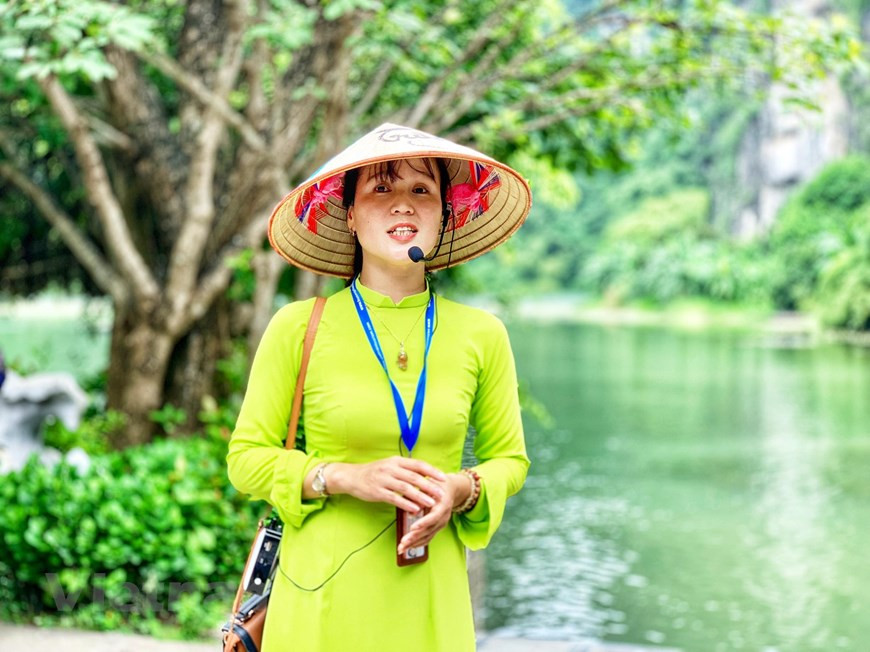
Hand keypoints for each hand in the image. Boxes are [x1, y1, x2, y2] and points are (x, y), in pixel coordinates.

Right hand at [329, 456, 446, 512]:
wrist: (352, 477)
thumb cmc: (375, 473)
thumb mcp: (390, 466)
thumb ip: (406, 470)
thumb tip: (425, 476)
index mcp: (396, 461)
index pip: (418, 464)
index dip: (432, 471)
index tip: (443, 478)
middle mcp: (391, 468)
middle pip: (414, 477)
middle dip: (429, 486)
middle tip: (441, 494)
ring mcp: (383, 480)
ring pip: (406, 488)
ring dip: (420, 496)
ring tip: (431, 503)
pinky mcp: (377, 491)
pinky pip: (394, 498)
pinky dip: (406, 504)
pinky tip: (415, 510)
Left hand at [397, 472, 468, 554]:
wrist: (451, 489)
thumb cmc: (438, 485)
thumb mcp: (430, 485)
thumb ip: (420, 497)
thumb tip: (411, 512)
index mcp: (443, 505)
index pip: (434, 516)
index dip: (423, 523)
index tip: (412, 527)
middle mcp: (444, 517)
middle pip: (429, 530)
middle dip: (415, 538)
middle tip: (402, 542)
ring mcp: (441, 524)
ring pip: (428, 537)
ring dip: (414, 544)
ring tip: (401, 548)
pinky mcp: (437, 528)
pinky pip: (428, 538)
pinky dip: (418, 543)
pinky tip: (409, 547)